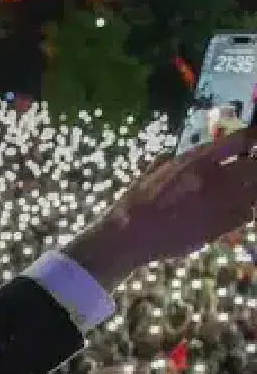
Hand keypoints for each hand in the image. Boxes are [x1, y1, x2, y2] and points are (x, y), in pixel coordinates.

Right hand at [64, 127, 256, 290]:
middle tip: (250, 168)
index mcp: (196, 161)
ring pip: (255, 192)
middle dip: (254, 166)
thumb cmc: (135, 203)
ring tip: (243, 191)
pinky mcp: (220, 226)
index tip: (255, 139)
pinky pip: (247, 214)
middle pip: (255, 166)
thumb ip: (169, 162)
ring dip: (251, 190)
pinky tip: (232, 211)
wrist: (129, 236)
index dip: (254, 137)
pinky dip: (244, 211)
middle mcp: (213, 179)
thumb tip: (176, 155)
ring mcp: (219, 204)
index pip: (242, 140)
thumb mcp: (150, 174)